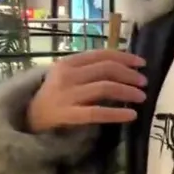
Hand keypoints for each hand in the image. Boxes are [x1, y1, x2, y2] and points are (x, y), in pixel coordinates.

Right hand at [26, 49, 147, 131]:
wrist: (29, 118)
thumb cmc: (54, 95)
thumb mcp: (67, 75)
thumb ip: (89, 69)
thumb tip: (124, 67)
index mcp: (68, 62)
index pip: (101, 54)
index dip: (124, 57)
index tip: (141, 63)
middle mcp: (67, 75)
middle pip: (105, 69)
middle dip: (129, 74)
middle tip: (144, 82)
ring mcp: (66, 95)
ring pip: (104, 88)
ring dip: (127, 91)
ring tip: (141, 97)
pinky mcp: (67, 114)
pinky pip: (96, 112)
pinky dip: (116, 113)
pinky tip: (131, 115)